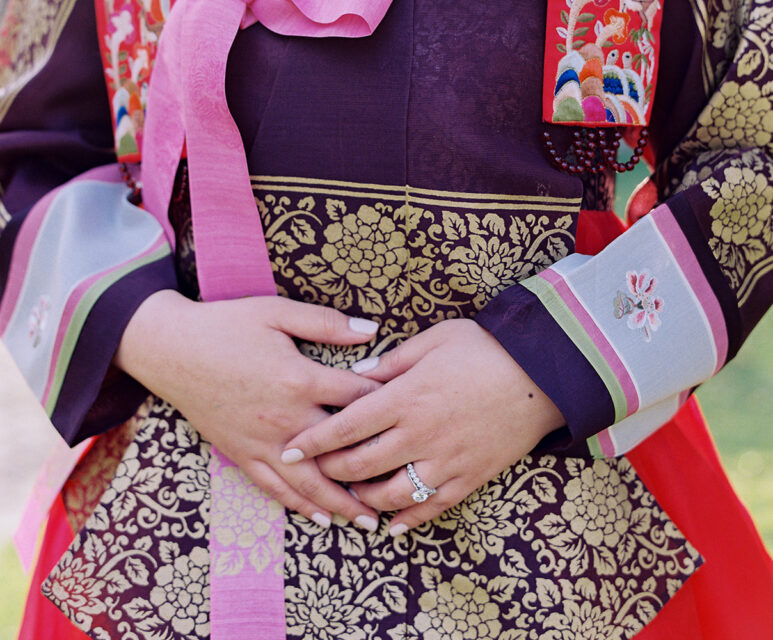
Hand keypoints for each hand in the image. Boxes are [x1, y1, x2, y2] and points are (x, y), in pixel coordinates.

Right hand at [115, 290, 382, 530]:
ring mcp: (261, 441)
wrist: (172, 348)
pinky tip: (319, 518)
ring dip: (340, 504)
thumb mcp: (277, 311)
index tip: (412, 415)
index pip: (356, 398)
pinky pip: (274, 488)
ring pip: (308, 483)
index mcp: (299, 378)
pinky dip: (299, 506)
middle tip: (403, 490)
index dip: (387, 404)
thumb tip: (372, 330)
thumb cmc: (226, 324)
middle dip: (372, 472)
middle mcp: (285, 418)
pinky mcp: (240, 453)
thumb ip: (326, 323)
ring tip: (368, 521)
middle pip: (339, 454)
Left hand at [280, 319, 564, 534]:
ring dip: (362, 498)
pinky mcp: (468, 477)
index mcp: (406, 397)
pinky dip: (406, 519)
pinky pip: (430, 507)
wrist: (541, 373)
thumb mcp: (432, 340)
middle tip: (311, 471)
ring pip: (390, 494)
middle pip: (360, 465)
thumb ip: (389, 362)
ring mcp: (445, 460)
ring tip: (347, 494)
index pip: (346, 426)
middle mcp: (420, 434)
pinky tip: (390, 523)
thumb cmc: (484, 348)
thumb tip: (352, 376)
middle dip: (329, 471)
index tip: (287, 451)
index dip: (312, 442)